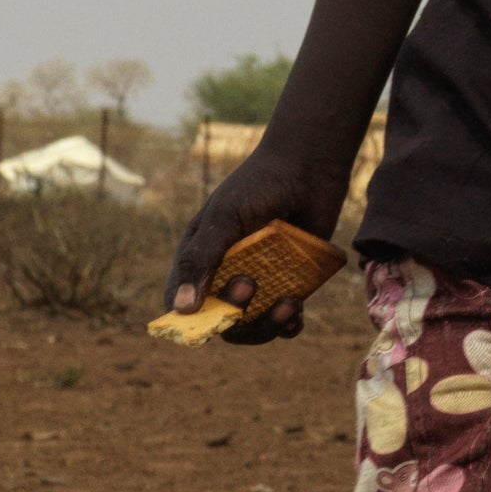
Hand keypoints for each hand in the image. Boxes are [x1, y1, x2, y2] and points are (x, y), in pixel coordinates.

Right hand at [167, 149, 334, 336]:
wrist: (309, 166)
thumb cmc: (259, 185)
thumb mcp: (224, 218)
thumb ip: (201, 259)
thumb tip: (181, 309)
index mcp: (199, 258)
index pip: (182, 302)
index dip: (191, 319)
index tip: (210, 318)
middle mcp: (226, 274)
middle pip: (222, 320)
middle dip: (236, 315)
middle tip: (250, 283)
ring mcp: (260, 280)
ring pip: (254, 325)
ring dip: (268, 325)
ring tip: (289, 304)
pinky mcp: (290, 282)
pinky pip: (286, 319)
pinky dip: (290, 324)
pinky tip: (297, 314)